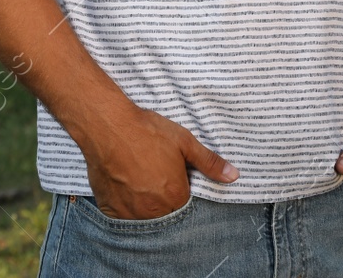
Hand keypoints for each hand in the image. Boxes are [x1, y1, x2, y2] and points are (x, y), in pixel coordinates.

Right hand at [80, 106, 238, 218]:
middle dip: (163, 198)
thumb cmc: (148, 132)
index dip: (180, 189)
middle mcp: (153, 211)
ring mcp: (130, 212)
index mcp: (175, 196)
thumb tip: (233, 176)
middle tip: (153, 174)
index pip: (185, 204)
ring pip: (144, 216)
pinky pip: (123, 216)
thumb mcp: (184, 142)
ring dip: (145, 204)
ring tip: (139, 178)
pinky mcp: (110, 210)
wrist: (108, 126)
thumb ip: (209, 162)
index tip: (171, 175)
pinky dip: (125, 205)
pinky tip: (124, 184)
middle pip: (165, 213)